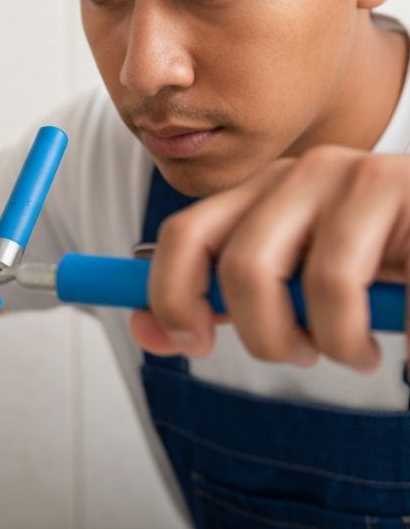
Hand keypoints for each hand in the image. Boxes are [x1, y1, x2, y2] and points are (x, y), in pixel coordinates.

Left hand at [130, 147, 409, 369]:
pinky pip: (363, 290)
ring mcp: (364, 177)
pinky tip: (395, 336)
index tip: (191, 344)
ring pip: (308, 282)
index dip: (170, 296)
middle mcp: (307, 172)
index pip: (184, 235)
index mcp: (266, 190)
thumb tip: (144, 332)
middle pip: (240, 266)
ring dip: (330, 343)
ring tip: (354, 350)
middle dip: (263, 335)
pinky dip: (370, 335)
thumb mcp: (294, 283)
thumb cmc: (378, 265)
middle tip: (298, 356)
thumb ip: (226, 304)